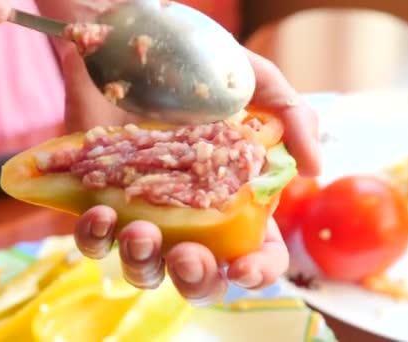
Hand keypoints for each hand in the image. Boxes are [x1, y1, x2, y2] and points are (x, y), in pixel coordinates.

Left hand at [62, 43, 320, 305]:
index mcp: (237, 197)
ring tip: (140, 229)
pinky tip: (101, 212)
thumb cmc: (197, 65)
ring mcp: (146, 212)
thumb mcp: (255, 81)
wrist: (129, 45)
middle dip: (197, 279)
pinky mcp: (102, 202)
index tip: (242, 266)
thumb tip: (313, 169)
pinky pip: (95, 243)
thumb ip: (294, 118)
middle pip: (202, 277)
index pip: (259, 252)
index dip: (258, 271)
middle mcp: (193, 214)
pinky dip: (96, 239)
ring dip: (144, 262)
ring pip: (147, 269)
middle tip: (188, 255)